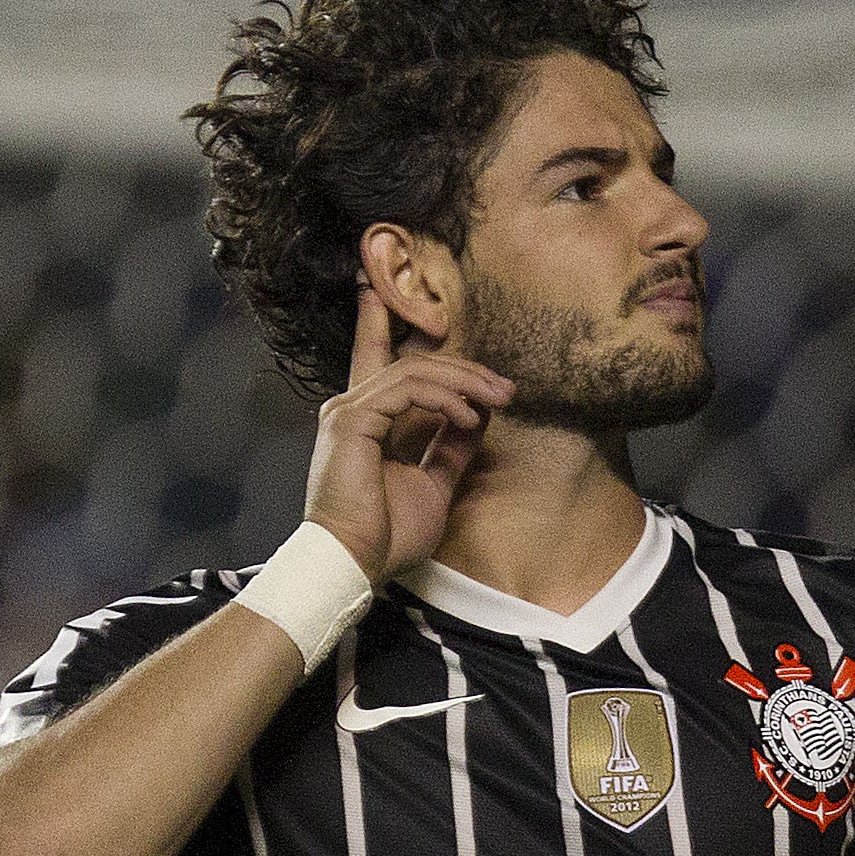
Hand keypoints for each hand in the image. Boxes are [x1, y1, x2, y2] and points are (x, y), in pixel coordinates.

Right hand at [302, 283, 512, 582]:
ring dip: (464, 381)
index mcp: (366, 420)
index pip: (376, 358)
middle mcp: (352, 407)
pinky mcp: (352, 420)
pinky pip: (408, 390)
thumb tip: (476, 416)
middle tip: (505, 387)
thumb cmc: (387, 535)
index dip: (380, 322)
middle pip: (413, 362)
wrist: (355, 564)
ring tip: (499, 399)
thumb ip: (450, 447)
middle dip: (464, 368)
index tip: (383, 291)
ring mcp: (349, 411)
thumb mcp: (433, 484)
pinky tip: (469, 416)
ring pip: (415, 370)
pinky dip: (445, 399)